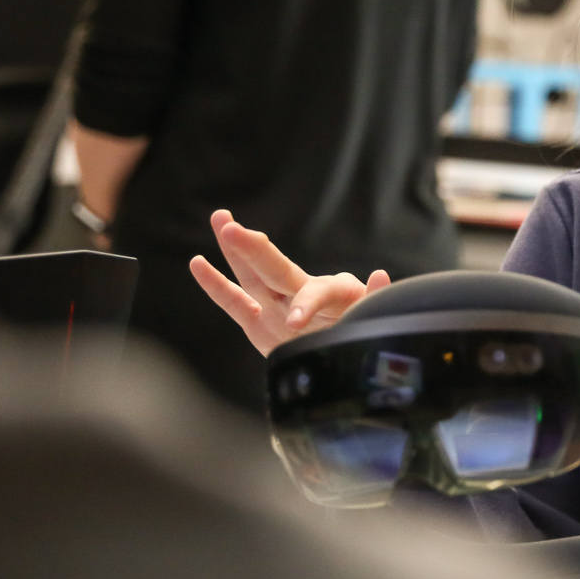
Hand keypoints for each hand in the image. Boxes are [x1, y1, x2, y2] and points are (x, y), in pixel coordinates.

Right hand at [188, 209, 388, 356]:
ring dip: (236, 249)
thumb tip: (381, 275)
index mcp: (334, 294)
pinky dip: (216, 285)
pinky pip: (234, 302)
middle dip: (254, 251)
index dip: (307, 304)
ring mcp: (277, 305)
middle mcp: (301, 293)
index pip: (318, 292)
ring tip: (220, 219)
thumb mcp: (373, 319)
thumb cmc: (362, 333)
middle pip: (277, 269)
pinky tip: (198, 263)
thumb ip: (374, 299)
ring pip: (252, 274)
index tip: (295, 321)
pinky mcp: (259, 322)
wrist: (348, 360)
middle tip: (232, 227)